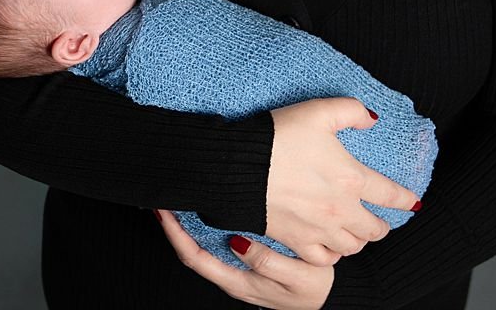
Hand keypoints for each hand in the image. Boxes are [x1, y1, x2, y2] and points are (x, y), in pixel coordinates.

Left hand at [155, 209, 333, 309]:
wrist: (331, 301)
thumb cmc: (316, 289)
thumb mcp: (299, 277)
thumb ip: (268, 262)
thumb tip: (238, 242)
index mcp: (238, 282)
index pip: (194, 257)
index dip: (175, 235)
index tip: (164, 212)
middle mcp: (231, 277)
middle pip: (191, 251)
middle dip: (175, 225)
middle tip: (164, 196)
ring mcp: (237, 271)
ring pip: (202, 248)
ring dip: (187, 225)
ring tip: (180, 199)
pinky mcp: (246, 263)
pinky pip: (216, 245)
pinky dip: (205, 226)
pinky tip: (208, 209)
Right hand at [266, 97, 419, 265]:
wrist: (238, 167)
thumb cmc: (278, 136)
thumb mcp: (319, 111)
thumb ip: (351, 111)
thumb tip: (371, 119)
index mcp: (351, 178)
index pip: (390, 195)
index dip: (406, 200)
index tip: (413, 204)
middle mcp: (340, 209)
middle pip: (374, 230)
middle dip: (382, 225)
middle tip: (380, 220)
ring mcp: (318, 229)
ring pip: (352, 247)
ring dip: (358, 240)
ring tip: (356, 232)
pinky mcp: (295, 240)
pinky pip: (322, 259)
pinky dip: (330, 255)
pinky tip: (329, 246)